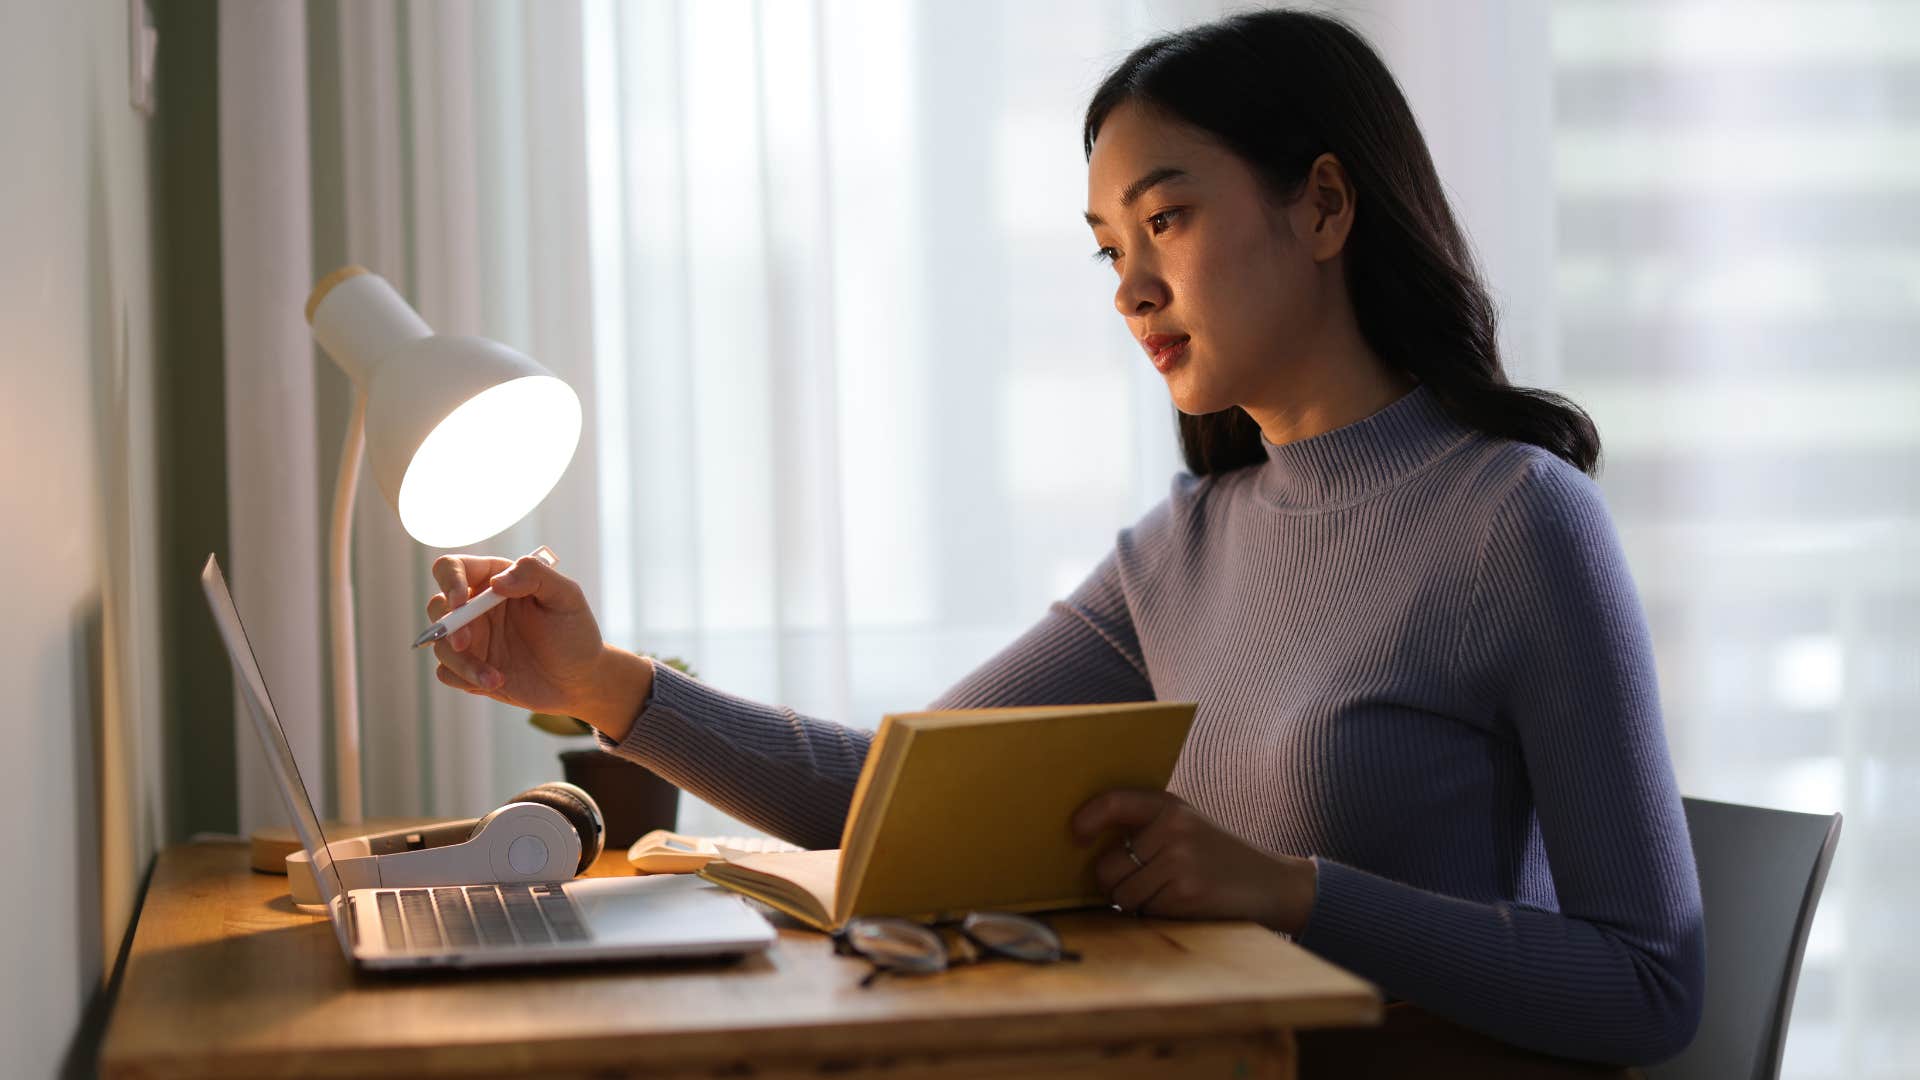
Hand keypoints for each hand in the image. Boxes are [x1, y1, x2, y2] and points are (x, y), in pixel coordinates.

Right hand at [426, 554, 651, 739]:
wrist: (581, 680)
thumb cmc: (575, 632)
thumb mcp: (567, 597)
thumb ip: (537, 576)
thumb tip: (497, 582)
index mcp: (495, 580)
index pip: (453, 568)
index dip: (450, 581)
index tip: (461, 602)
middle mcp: (477, 607)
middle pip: (438, 607)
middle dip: (447, 626)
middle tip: (465, 644)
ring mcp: (472, 639)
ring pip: (440, 644)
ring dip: (462, 663)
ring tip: (497, 679)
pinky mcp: (470, 668)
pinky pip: (447, 672)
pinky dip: (465, 679)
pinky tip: (496, 683)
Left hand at [1070, 789, 1316, 933]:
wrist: (1270, 883)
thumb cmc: (1217, 857)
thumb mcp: (1186, 827)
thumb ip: (1146, 829)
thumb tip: (1088, 849)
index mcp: (1169, 806)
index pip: (1115, 801)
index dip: (1088, 817)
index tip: (1076, 834)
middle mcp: (1173, 829)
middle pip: (1108, 866)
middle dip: (1115, 883)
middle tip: (1140, 883)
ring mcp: (1179, 860)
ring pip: (1122, 895)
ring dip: (1136, 903)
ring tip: (1167, 893)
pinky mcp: (1185, 892)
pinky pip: (1144, 912)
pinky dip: (1155, 915)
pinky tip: (1180, 905)